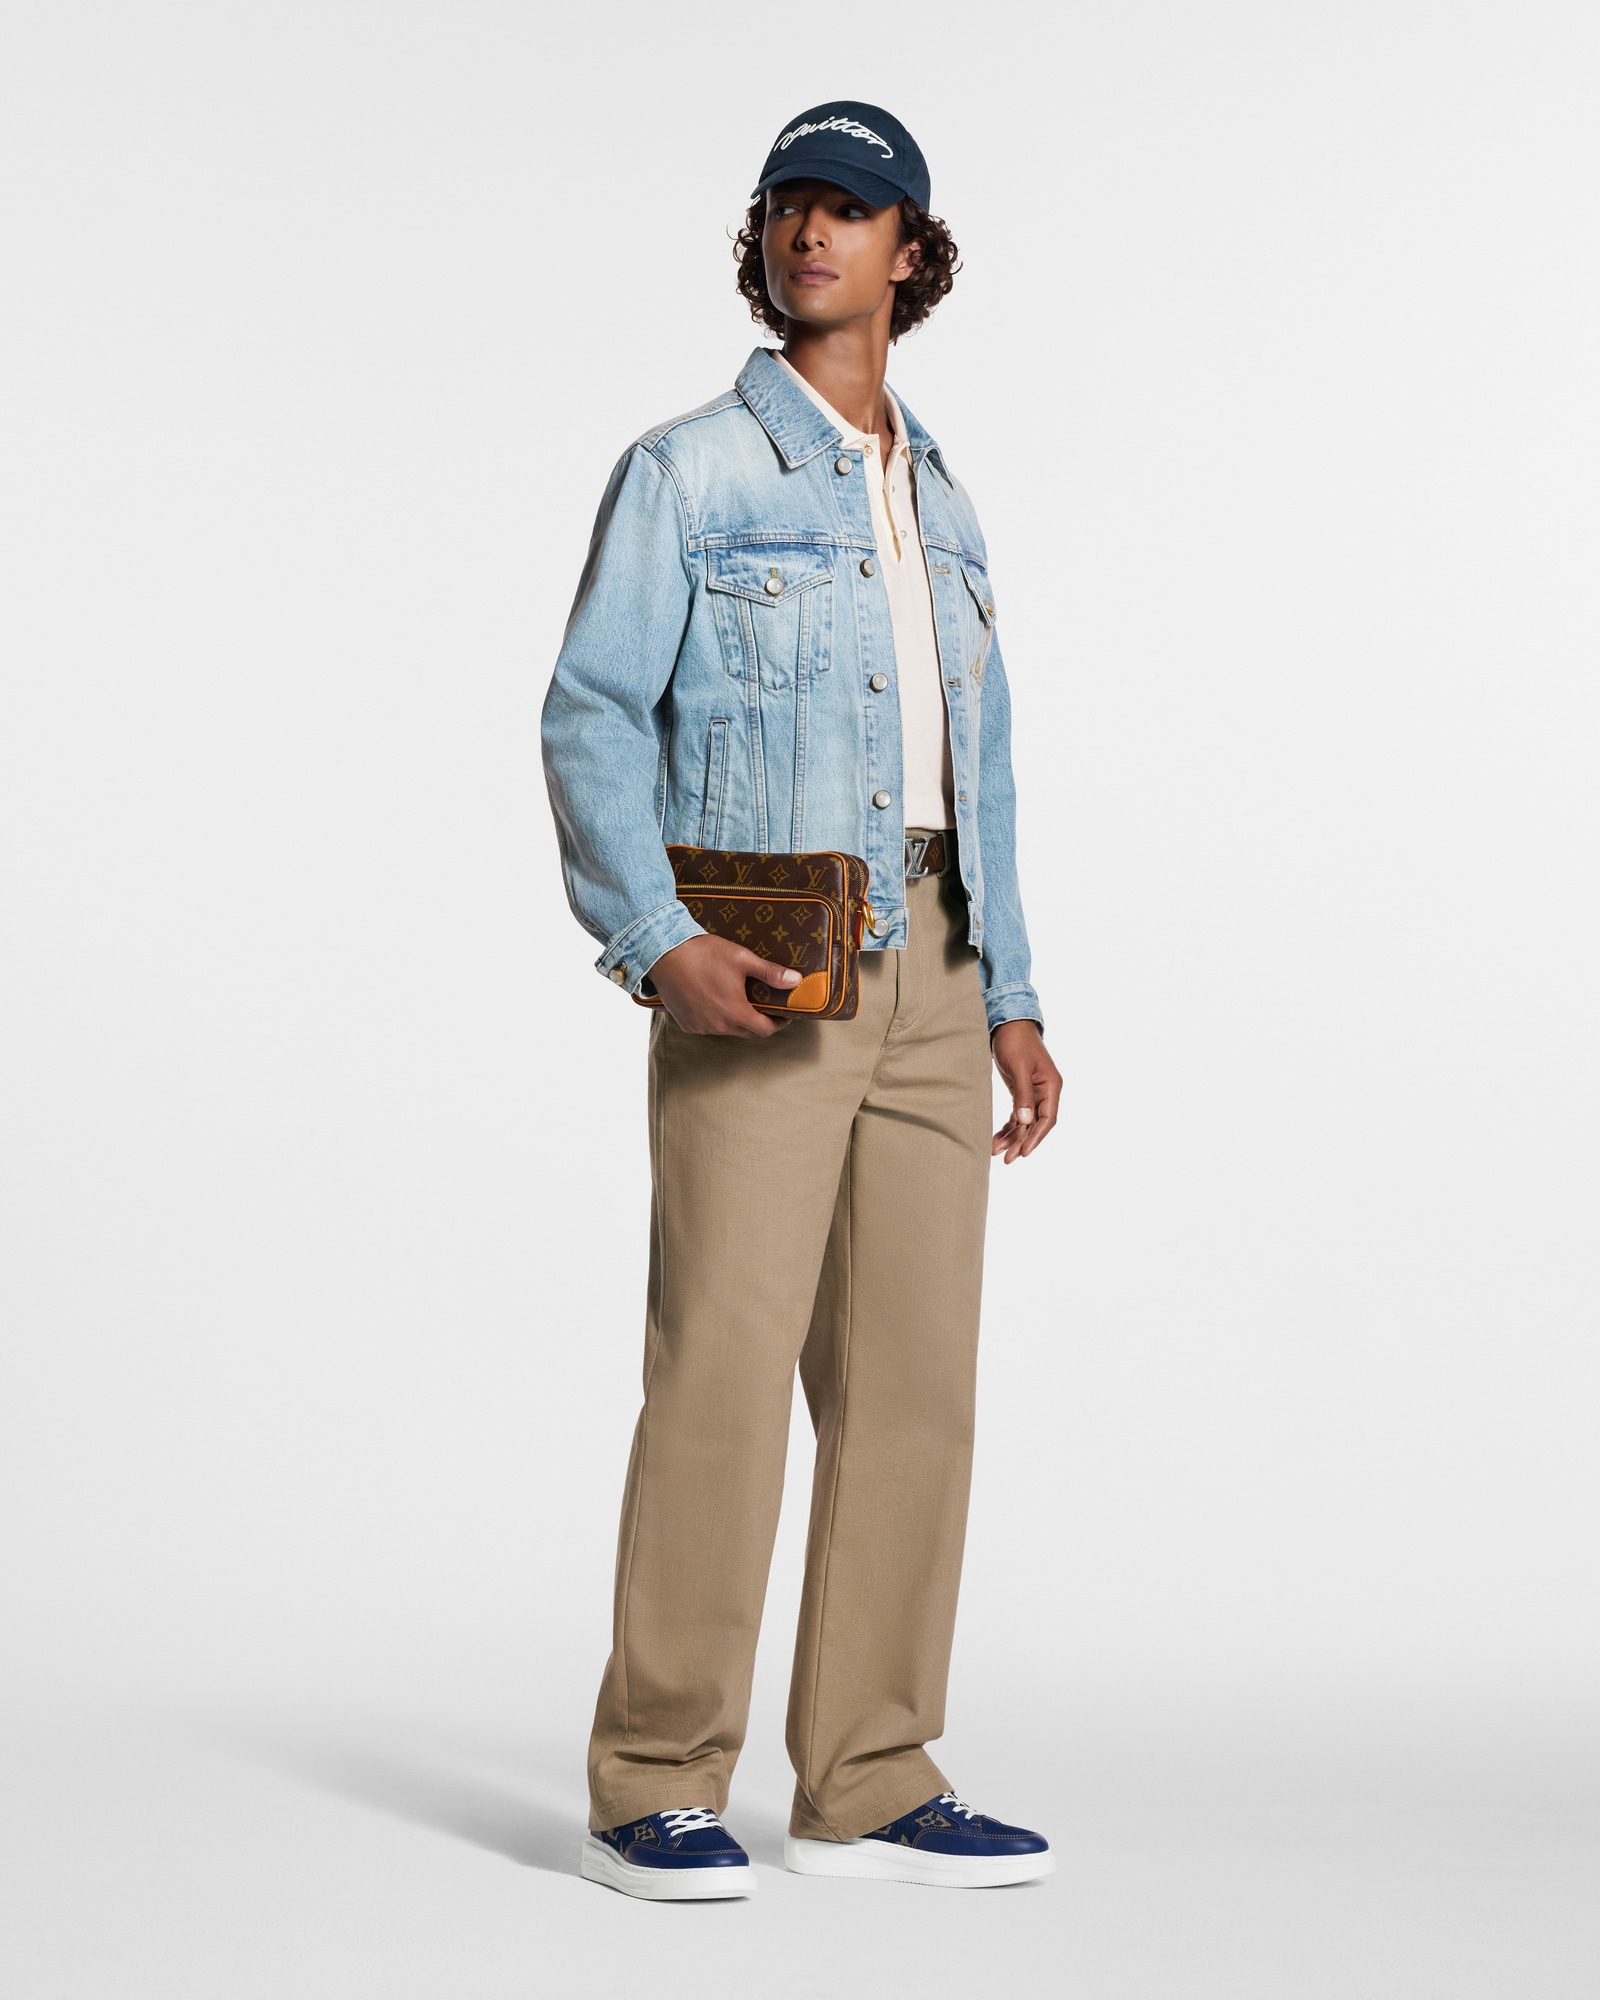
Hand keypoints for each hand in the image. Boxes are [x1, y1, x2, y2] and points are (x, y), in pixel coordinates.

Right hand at [648, 933, 800, 1037]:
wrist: (663, 952)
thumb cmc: (703, 953)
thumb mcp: (742, 959)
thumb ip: (771, 973)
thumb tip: (796, 980)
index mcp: (735, 1013)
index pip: (765, 1030)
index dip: (779, 1023)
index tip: (784, 1013)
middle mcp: (718, 1025)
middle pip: (747, 1031)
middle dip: (758, 1021)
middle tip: (763, 1003)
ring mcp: (700, 1026)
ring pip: (726, 1029)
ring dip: (735, 1018)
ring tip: (736, 998)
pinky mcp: (685, 1023)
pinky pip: (707, 1026)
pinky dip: (714, 1017)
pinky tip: (713, 1000)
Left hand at [991, 1020, 1061, 1162]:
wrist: (1009, 1024)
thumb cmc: (1016, 1041)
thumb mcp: (1019, 1067)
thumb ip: (1023, 1094)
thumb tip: (1025, 1120)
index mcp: (1051, 1086)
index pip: (1047, 1118)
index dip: (1036, 1137)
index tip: (1025, 1152)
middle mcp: (1046, 1092)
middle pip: (1035, 1124)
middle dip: (1021, 1142)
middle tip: (1007, 1159)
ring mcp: (1034, 1093)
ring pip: (1025, 1122)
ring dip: (1012, 1137)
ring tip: (996, 1152)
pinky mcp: (1021, 1092)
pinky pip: (1017, 1115)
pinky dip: (1008, 1127)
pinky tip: (997, 1139)